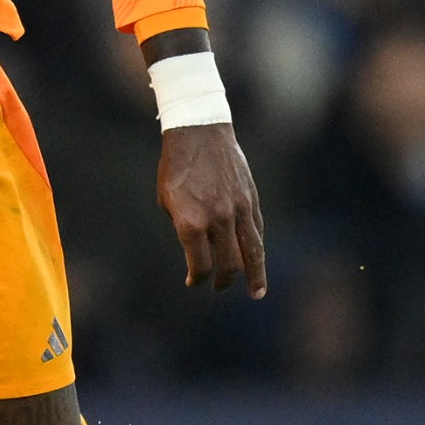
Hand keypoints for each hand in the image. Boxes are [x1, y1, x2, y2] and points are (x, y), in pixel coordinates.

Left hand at [158, 122, 265, 295]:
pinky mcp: (251, 199)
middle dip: (223, 281)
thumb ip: (184, 229)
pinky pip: (257, 232)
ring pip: (252, 253)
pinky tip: (256, 261)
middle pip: (229, 265)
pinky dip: (257, 250)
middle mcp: (217, 219)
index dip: (197, 279)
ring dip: (254, 276)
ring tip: (256, 293)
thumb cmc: (175, 167)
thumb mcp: (168, 201)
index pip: (200, 266)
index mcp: (191, 222)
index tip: (193, 281)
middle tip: (218, 288)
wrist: (199, 131)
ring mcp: (238, 209)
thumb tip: (199, 252)